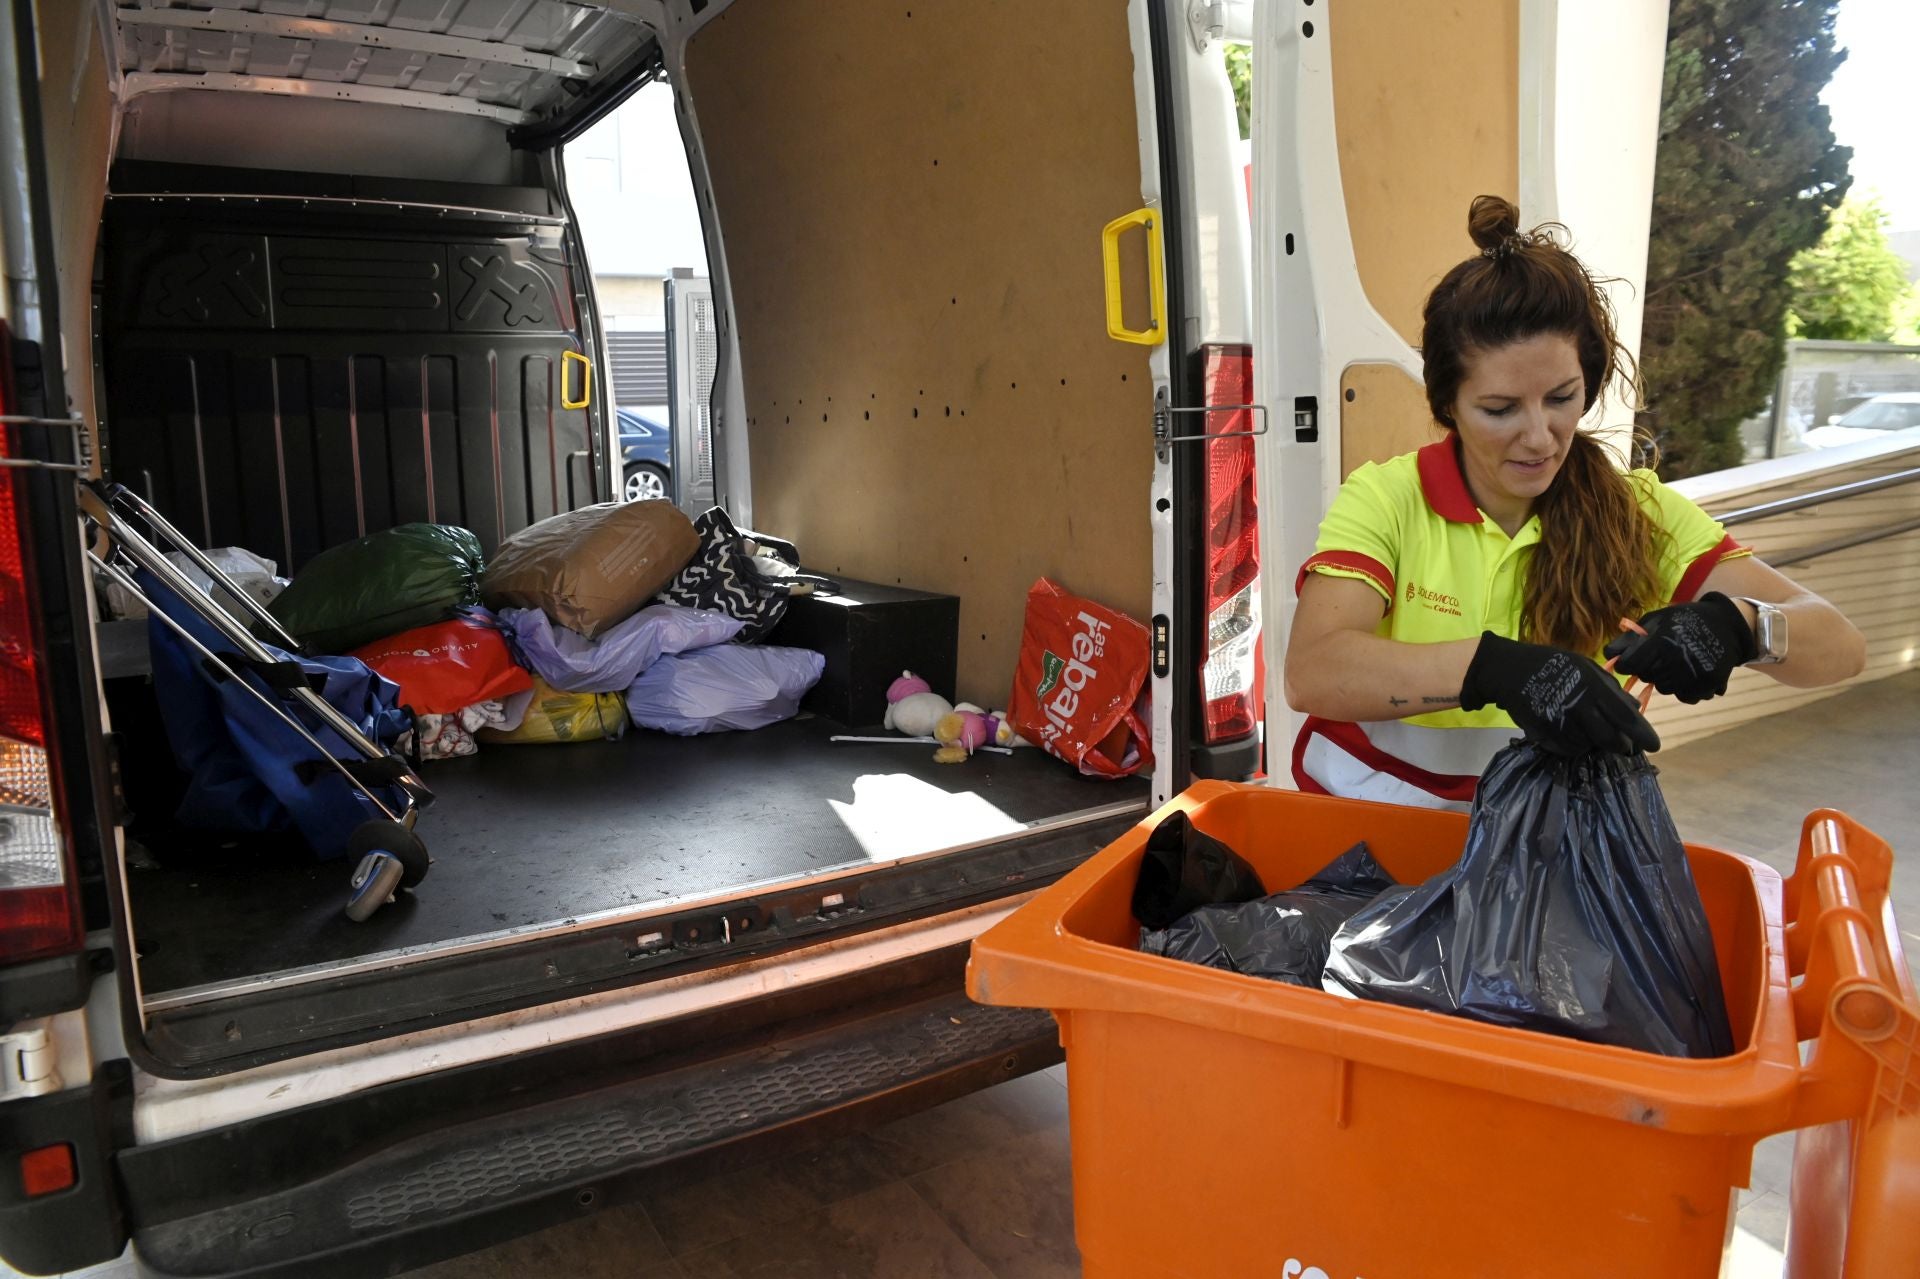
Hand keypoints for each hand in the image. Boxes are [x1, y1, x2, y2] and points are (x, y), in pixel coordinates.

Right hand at [1460, 632, 1659, 755]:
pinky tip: (1570, 733)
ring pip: (1589, 746)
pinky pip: (1567, 749)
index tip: (1654, 746)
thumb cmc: (1552, 665)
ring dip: (1594, 744)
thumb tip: (1635, 707)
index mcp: (1594, 686)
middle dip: (1621, 745)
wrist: (1508, 670)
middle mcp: (1580, 705)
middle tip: (1623, 746)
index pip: (1627, 717)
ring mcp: (1561, 720)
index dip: (1643, 735)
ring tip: (1590, 732)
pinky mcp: (1544, 732)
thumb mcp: (1585, 667)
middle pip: (1611, 739)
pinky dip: (1574, 746)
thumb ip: (1610, 687)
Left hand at [1603, 592, 1755, 704]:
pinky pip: (1686, 697)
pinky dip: (1685, 689)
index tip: (1633, 659)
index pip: (1629, 665)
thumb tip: (1609, 655)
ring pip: (1665, 689)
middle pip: (1647, 677)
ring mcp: (1694, 673)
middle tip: (1662, 655)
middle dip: (1649, 668)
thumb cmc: (1685, 619)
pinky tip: (1691, 672)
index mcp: (1661, 641)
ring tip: (1679, 661)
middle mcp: (1676, 659)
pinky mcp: (1708, 684)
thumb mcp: (1656, 619)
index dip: (1628, 663)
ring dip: (1667, 679)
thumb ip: (1631, 637)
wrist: (1728, 624)